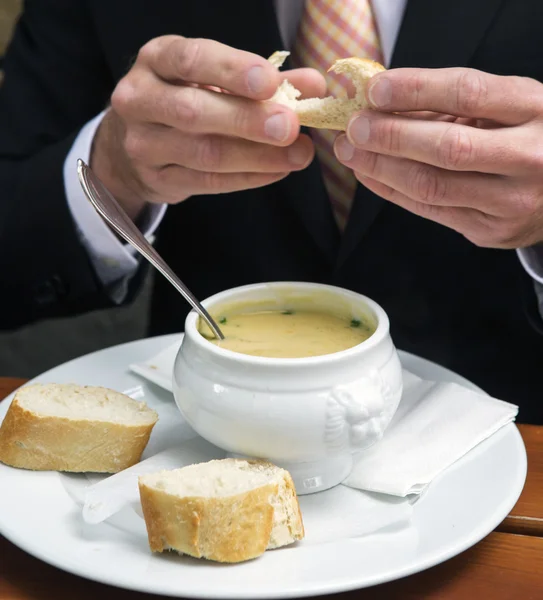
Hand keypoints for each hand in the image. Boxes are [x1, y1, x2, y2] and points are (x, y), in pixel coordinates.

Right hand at [91, 36, 324, 220]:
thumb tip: (314, 86)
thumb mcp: (213, 78)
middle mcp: (139, 100)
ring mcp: (143, 144)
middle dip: (247, 120)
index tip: (271, 82)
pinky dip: (248, 177)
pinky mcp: (157, 179)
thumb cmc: (183, 98)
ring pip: (203, 153)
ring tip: (298, 154)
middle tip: (290, 127)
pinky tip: (278, 170)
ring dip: (256, 156)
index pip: (190, 60)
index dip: (232, 70)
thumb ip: (263, 81)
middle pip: (194, 112)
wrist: (134, 142)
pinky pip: (208, 182)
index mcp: (156, 60)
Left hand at [333, 67, 542, 247]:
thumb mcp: (507, 107)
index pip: (468, 93)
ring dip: (381, 168)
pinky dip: (391, 190)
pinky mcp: (491, 231)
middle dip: (390, 136)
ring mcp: (511, 201)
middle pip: (447, 147)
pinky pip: (429, 211)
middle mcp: (529, 158)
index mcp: (536, 110)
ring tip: (351, 151)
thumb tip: (383, 101)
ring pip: (432, 186)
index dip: (416, 90)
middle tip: (353, 127)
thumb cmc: (527, 138)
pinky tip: (368, 175)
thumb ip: (453, 103)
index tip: (375, 89)